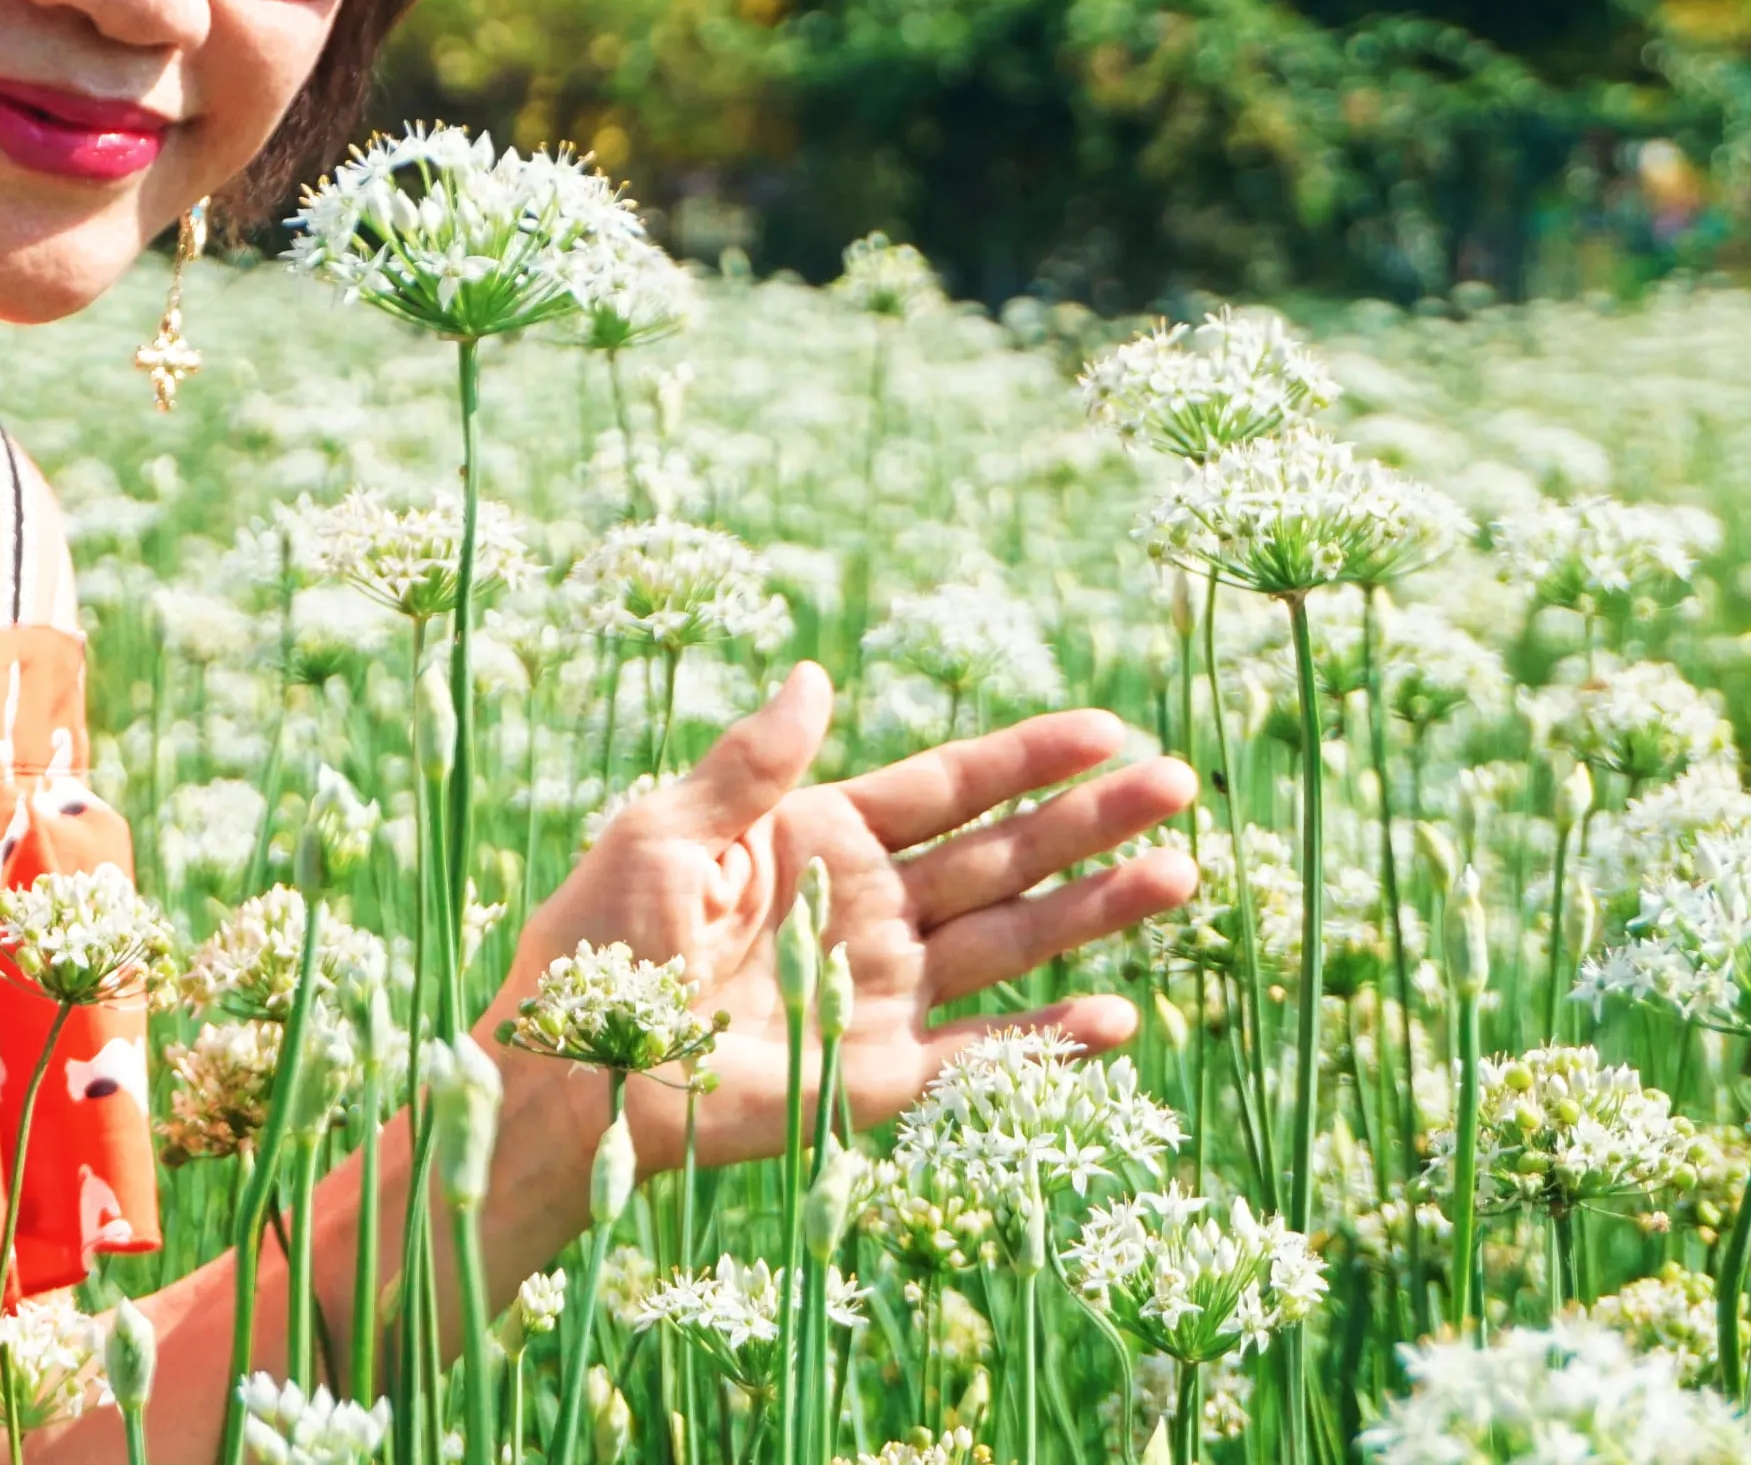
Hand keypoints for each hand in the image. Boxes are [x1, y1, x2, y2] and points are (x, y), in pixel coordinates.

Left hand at [489, 667, 1197, 1174]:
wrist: (571, 1073)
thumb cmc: (596, 942)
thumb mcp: (666, 830)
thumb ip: (753, 765)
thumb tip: (814, 674)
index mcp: (818, 837)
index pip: (948, 789)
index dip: (1028, 761)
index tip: (1107, 730)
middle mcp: (867, 908)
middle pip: (1003, 856)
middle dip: (1091, 823)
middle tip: (1179, 788)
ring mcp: (883, 991)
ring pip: (1013, 941)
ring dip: (1095, 912)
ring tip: (1179, 876)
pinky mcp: (881, 1076)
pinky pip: (983, 1057)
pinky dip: (1049, 1044)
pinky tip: (1118, 1018)